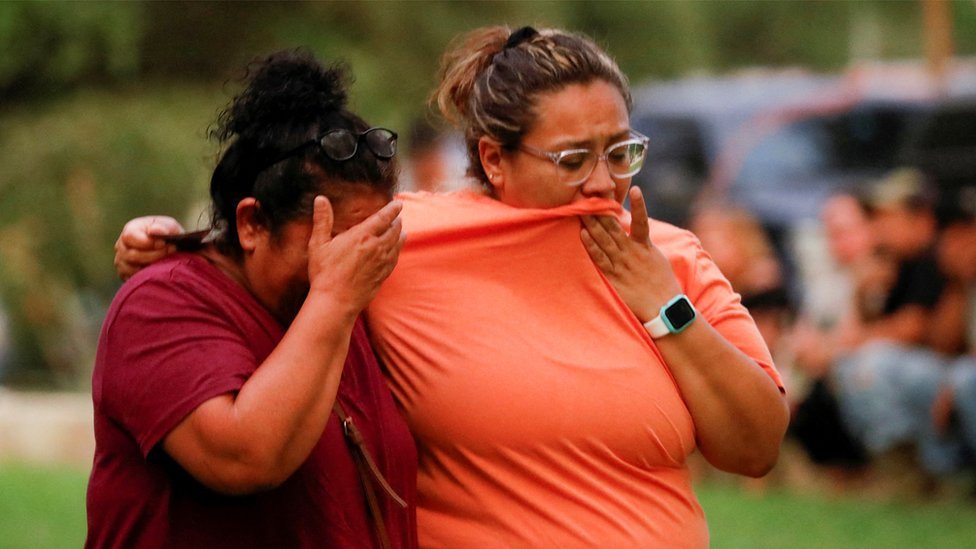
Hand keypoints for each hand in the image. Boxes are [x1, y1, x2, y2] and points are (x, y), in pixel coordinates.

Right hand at [114, 216, 183, 279]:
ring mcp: (121, 260)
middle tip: (171, 251)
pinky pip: (131, 278)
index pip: (129, 237)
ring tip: (167, 261)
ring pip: (130, 268)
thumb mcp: (170, 226)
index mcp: (130, 229)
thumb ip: (164, 226)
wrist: (171, 249)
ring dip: (151, 267)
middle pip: (131, 255)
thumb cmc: (169, 235)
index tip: (163, 243)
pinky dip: (146, 276)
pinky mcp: (125, 274)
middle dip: (153, 255)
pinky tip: (158, 270)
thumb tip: (154, 230)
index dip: (147, 242)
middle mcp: (122, 245)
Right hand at [306, 196, 404, 312]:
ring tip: (402, 231)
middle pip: (393, 230)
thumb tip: (320, 199)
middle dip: (396, 222)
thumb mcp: (318, 243)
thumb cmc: (324, 273)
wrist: (336, 301)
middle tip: (398, 217)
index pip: (383, 217)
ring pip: (396, 244)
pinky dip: (398, 251)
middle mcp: (376, 247)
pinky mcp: (383, 275)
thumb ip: (322, 219)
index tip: (398, 204)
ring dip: (400, 235)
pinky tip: (396, 250)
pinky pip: (395, 259)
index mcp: (362, 236)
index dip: (392, 209)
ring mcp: (382, 262)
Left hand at [580, 186, 680, 321]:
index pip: (642, 221)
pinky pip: (600, 260)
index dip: (639, 205)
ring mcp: (622, 264)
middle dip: (602, 211)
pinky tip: (584, 235)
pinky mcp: (614, 278)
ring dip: (593, 224)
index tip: (636, 189)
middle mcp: (632, 252)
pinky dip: (592, 247)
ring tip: (582, 209)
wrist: (663, 308)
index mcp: (646, 247)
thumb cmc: (662, 284)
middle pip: (615, 227)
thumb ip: (644, 244)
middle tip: (590, 195)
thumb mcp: (657, 259)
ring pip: (605, 240)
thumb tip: (635, 232)